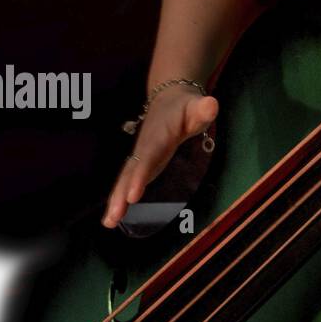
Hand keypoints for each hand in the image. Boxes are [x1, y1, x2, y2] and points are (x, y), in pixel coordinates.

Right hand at [102, 86, 218, 229]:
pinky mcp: (141, 164)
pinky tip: (111, 219)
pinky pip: (127, 181)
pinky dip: (118, 198)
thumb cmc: (186, 106)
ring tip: (109, 222)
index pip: (148, 158)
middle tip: (114, 216)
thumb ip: (204, 108)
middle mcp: (144, 149)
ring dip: (116, 200)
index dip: (141, 176)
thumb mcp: (197, 106)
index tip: (133, 195)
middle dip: (121, 193)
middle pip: (131, 172)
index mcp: (158, 137)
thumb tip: (212, 105)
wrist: (169, 99)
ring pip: (125, 179)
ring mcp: (140, 157)